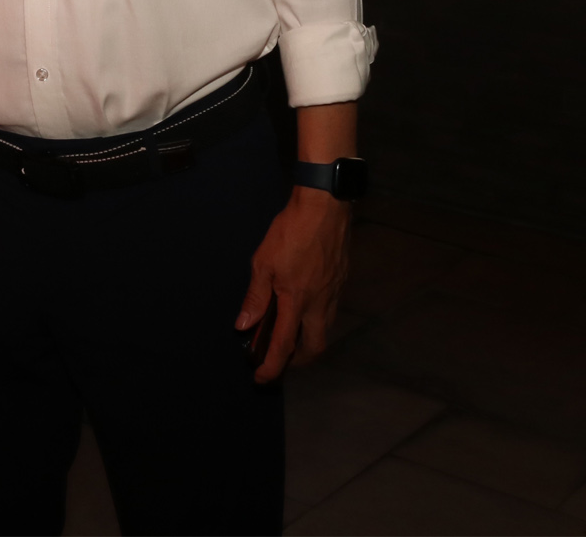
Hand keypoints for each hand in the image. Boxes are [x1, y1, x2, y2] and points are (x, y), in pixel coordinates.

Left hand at [235, 188, 349, 383]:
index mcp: (297, 301)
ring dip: (308, 340)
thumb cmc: (291, 231)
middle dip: (297, 360)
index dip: (272, 367)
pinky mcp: (341, 280)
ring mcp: (334, 293)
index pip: (284, 345)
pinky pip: (330, 311)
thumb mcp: (263, 262)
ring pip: (324, 330)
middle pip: (314, 347)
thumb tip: (244, 325)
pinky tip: (305, 308)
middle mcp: (320, 304)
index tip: (261, 379)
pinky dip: (316, 320)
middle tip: (280, 359)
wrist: (325, 207)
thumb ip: (255, 297)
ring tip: (290, 335)